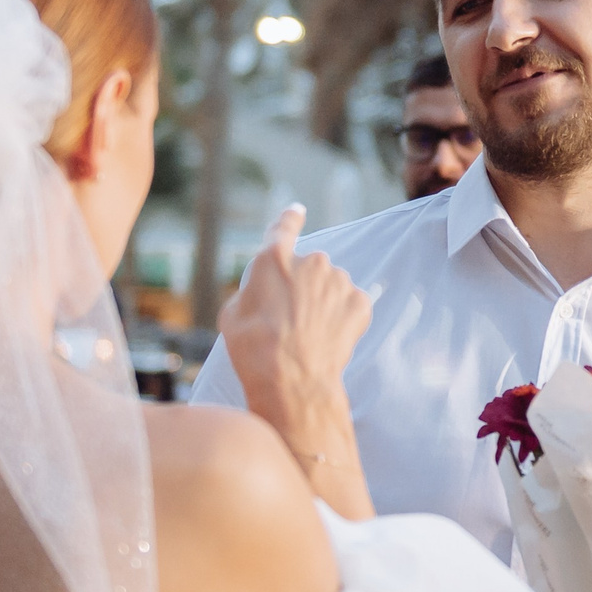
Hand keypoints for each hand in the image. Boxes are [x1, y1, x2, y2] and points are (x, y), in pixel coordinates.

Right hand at [218, 205, 371, 434]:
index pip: (283, 229)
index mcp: (274, 259)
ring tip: (310, 333)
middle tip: (292, 318)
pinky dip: (344, 318)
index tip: (297, 211)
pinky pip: (352, 305)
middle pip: (310, 268)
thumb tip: (261, 290)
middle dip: (304, 286)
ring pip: (332, 286)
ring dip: (325, 302)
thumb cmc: (254, 349)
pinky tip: (329, 338)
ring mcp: (339, 281)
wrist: (292, 380)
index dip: (289, 220)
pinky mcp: (360, 302)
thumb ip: (251, 291)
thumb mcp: (231, 314)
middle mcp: (311, 261)